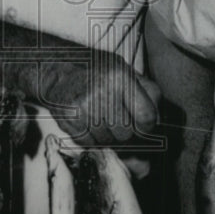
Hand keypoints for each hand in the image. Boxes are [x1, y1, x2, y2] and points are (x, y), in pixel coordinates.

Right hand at [8, 51, 158, 145]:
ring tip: (101, 119)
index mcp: (120, 77)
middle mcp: (103, 93)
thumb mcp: (123, 68)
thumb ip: (146, 92)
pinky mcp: (70, 121)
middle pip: (128, 135)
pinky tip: (87, 122)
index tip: (142, 125)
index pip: (146, 118)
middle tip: (118, 122)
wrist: (54, 69)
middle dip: (126, 133)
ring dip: (108, 137)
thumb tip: (160, 123)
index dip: (147, 127)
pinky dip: (92, 139)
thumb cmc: (94, 69)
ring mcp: (84, 109)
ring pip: (109, 142)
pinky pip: (90, 144)